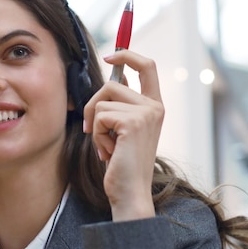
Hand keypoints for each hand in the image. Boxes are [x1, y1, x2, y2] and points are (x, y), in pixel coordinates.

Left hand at [83, 50, 163, 221]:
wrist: (130, 193)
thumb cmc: (122, 164)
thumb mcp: (122, 130)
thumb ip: (120, 106)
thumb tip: (111, 77)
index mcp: (154, 106)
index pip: (147, 66)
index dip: (127, 55)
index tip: (110, 55)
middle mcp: (154, 107)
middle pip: (112, 83)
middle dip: (93, 105)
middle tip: (94, 131)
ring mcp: (146, 113)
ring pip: (102, 101)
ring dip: (96, 126)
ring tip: (108, 147)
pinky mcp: (133, 122)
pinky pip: (100, 115)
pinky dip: (97, 136)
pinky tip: (109, 153)